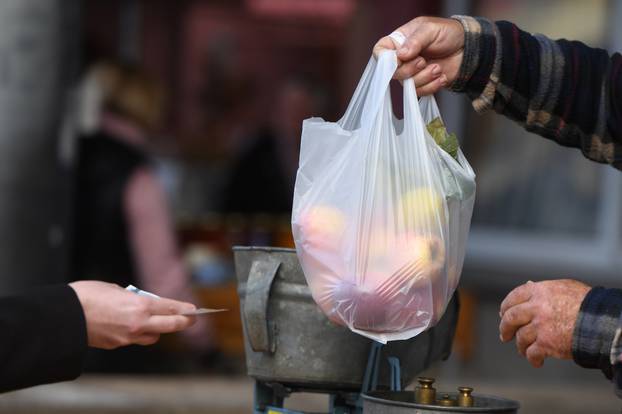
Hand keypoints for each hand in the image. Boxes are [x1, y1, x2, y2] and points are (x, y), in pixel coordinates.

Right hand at [69, 281, 196, 349]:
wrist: (64, 316)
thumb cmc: (87, 296)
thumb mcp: (115, 289)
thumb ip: (133, 298)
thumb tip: (140, 302)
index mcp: (140, 306)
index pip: (172, 309)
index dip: (186, 310)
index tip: (195, 310)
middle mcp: (138, 323)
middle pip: (171, 325)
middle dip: (183, 322)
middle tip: (190, 319)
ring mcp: (128, 337)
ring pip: (153, 336)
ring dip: (157, 329)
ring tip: (155, 321)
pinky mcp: (117, 344)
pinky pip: (134, 340)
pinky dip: (136, 333)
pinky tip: (128, 326)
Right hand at [373, 16, 464, 94]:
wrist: (468, 49)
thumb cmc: (448, 33)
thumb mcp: (431, 29)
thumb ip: (415, 41)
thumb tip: (401, 55)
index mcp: (399, 41)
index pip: (381, 51)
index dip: (384, 59)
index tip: (398, 59)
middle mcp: (402, 58)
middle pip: (393, 72)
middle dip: (410, 69)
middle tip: (423, 61)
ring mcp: (411, 73)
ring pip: (407, 84)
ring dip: (424, 77)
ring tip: (438, 68)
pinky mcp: (423, 84)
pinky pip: (420, 92)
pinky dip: (432, 86)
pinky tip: (442, 76)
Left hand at [499, 279, 590, 367]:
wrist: (601, 323)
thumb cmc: (587, 304)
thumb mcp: (565, 287)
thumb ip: (544, 288)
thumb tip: (528, 285)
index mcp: (539, 292)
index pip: (514, 297)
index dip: (506, 306)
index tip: (503, 313)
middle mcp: (536, 308)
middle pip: (510, 317)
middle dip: (505, 327)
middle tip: (504, 335)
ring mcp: (540, 326)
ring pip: (520, 337)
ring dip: (520, 345)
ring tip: (523, 350)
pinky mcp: (547, 344)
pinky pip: (532, 353)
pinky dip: (532, 358)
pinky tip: (536, 361)